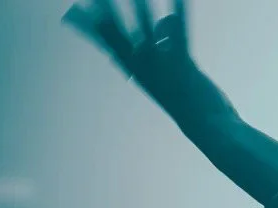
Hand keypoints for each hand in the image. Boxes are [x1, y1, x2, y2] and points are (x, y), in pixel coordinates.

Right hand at [63, 0, 236, 130]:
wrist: (207, 125)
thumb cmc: (187, 98)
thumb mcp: (172, 66)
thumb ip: (166, 41)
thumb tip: (163, 23)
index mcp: (137, 71)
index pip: (109, 45)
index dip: (90, 29)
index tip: (71, 16)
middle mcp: (145, 70)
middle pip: (118, 39)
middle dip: (103, 18)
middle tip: (87, 1)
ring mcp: (163, 68)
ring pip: (146, 32)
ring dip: (139, 10)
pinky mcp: (184, 64)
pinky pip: (180, 33)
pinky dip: (179, 13)